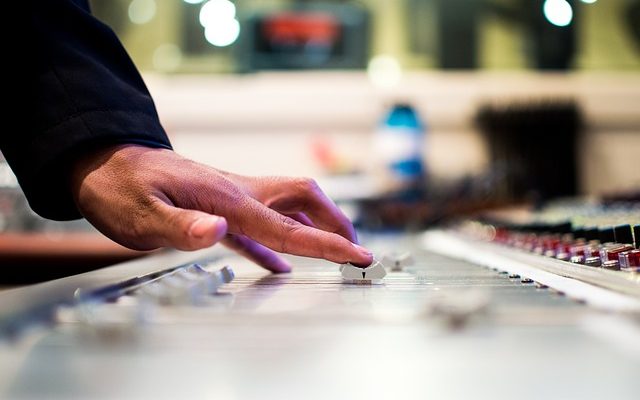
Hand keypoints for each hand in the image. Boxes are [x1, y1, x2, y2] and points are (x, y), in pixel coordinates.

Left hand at [70, 144, 372, 271]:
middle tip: (354, 247)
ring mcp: (230, 197)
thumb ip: (181, 226)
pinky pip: (259, 225)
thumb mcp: (140, 214)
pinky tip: (280, 262)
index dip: (326, 243)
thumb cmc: (119, 188)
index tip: (357, 255)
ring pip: (287, 207)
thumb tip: (219, 230)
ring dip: (314, 226)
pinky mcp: (218, 206)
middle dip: (333, 222)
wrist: (103, 162)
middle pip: (302, 199)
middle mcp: (237, 193)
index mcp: (226, 198)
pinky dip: (278, 243)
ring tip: (332, 248)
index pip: (286, 226)